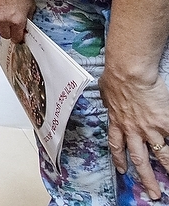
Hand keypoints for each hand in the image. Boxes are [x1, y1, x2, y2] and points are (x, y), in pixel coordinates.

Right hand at [0, 0, 34, 41]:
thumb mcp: (30, 4)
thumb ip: (28, 18)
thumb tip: (26, 27)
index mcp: (17, 20)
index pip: (16, 38)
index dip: (19, 38)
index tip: (20, 36)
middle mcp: (4, 20)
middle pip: (5, 36)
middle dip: (10, 33)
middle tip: (13, 28)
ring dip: (1, 27)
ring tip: (5, 19)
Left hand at [100, 68, 168, 199]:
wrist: (129, 73)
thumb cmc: (115, 77)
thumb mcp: (105, 90)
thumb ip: (110, 99)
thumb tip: (108, 95)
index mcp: (117, 122)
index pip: (116, 145)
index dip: (119, 158)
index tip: (122, 169)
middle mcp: (133, 130)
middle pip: (139, 159)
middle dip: (146, 178)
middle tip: (153, 193)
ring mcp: (150, 129)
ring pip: (161, 155)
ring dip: (168, 169)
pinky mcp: (164, 123)